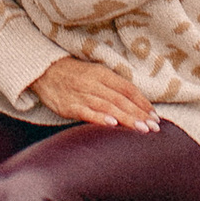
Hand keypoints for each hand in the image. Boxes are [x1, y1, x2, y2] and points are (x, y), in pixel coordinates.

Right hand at [28, 53, 158, 130]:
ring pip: (108, 106)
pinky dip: (99, 117)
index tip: (155, 116)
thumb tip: (135, 103)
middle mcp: (94, 83)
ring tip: (141, 129)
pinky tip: (112, 124)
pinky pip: (86, 112)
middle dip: (139, 114)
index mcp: (102, 73)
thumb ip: (112, 86)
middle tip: (154, 127)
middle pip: (121, 99)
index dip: (142, 102)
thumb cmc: (73, 75)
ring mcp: (81, 94)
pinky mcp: (68, 106)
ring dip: (126, 118)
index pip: (128, 88)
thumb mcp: (94, 74)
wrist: (43, 71)